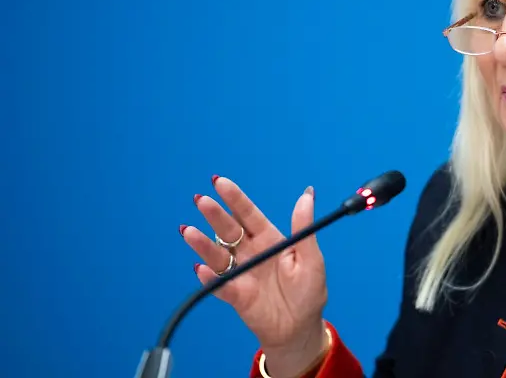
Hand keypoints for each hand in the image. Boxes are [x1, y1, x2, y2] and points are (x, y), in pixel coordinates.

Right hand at [181, 176, 328, 375]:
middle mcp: (251, 252)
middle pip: (229, 230)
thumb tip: (307, 194)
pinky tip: (201, 268)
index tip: (219, 181)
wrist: (300, 328)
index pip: (249, 214)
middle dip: (214, 215)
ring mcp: (240, 273)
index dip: (235, 198)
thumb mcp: (312, 257)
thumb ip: (303, 228)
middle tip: (201, 200)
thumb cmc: (309, 291)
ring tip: (188, 232)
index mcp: (270, 239)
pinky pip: (218, 285)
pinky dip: (208, 277)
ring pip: (217, 255)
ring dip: (202, 244)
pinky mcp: (235, 295)